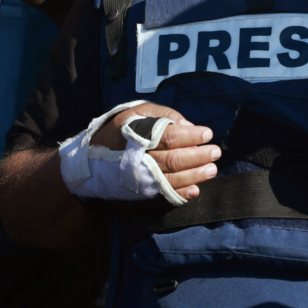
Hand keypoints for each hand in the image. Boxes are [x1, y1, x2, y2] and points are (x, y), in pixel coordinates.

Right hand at [90, 102, 219, 200]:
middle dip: (198, 156)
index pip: (169, 137)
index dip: (191, 136)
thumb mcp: (136, 112)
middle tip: (216, 152)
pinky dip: (181, 194)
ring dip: (195, 175)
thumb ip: (162, 114)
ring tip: (212, 169)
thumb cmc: (120, 131)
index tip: (207, 134)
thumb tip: (187, 125)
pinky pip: (164, 196)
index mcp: (137, 135)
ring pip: (172, 179)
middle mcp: (138, 158)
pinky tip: (195, 190)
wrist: (91, 161)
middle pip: (173, 159)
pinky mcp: (141, 193)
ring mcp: (140, 178)